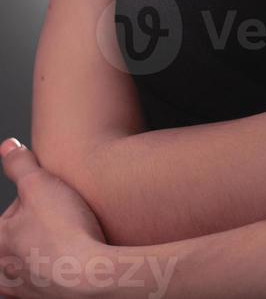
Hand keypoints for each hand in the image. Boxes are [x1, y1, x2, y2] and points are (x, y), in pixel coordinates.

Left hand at [0, 138, 108, 298]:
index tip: (50, 197)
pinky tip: (67, 267)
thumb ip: (20, 165)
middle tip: (55, 219)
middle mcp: (4, 271)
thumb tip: (7, 147)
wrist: (91, 276)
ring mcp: (23, 291)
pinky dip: (50, 277)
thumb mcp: (39, 184)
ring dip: (36, 258)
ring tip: (57, 246)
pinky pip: (40, 289)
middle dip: (29, 230)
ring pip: (21, 271)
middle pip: (12, 244)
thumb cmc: (63, 231)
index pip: (7, 215)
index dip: (30, 198)